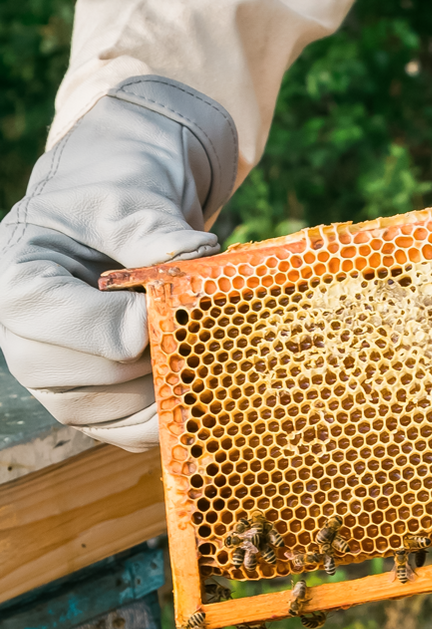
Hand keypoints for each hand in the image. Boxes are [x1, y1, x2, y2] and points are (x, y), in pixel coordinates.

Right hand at [0, 76, 237, 451]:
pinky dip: (176, 414)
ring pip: (122, 414)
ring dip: (178, 386)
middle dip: (165, 352)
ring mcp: (59, 380)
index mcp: (18, 286)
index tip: (179, 298)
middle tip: (211, 324)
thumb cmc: (111, 197)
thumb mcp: (129, 197)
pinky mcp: (95, 403)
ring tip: (214, 345)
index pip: (76, 329)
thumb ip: (155, 232)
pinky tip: (207, 380)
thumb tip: (200, 261)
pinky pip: (135, 430)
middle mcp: (26, 344)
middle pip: (101, 379)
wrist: (117, 213)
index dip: (138, 324)